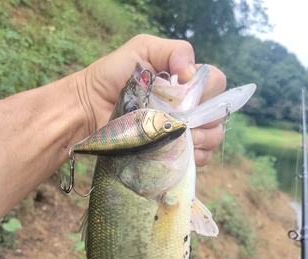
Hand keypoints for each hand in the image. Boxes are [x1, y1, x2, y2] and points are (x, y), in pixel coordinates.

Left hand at [79, 34, 225, 166]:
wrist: (89, 107)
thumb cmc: (113, 76)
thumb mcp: (143, 49)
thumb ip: (173, 51)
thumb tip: (192, 74)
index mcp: (185, 84)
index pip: (216, 85)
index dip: (209, 92)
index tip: (188, 97)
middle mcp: (187, 109)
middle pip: (217, 115)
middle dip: (208, 119)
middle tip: (186, 122)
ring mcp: (180, 134)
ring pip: (212, 138)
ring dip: (205, 139)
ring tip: (185, 138)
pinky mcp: (170, 155)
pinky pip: (197, 160)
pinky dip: (197, 158)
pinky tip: (183, 154)